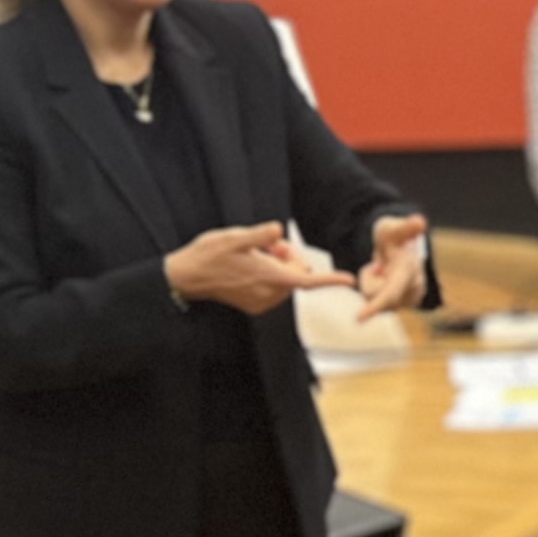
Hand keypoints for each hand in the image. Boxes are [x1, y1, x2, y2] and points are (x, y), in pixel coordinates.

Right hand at [168, 222, 347, 315]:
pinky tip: (252, 265)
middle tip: (271, 244)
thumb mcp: (234, 238)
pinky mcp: (255, 306)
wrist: (188, 277)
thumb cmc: (210, 255)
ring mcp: (262, 303)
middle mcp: (268, 295)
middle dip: (291, 258)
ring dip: (280, 266)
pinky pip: (275, 289)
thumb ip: (259, 235)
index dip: (330, 279)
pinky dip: (271, 275)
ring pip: (287, 281)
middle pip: (298, 275)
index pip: (307, 280)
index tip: (350, 280)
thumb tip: (279, 230)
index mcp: (268, 278)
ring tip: (257, 254)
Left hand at [355, 212, 431, 312]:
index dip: (375, 306)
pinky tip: (385, 281)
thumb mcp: (392, 228)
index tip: (358, 319)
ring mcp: (412, 299)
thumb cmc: (393, 236)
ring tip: (382, 270)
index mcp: (410, 271)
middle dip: (369, 281)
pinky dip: (376, 292)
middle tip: (376, 264)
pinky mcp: (406, 305)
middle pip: (377, 298)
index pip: (391, 294)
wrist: (403, 248)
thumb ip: (405, 227)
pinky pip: (380, 306)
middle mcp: (416, 288)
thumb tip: (421, 222)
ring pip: (377, 302)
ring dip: (372, 286)